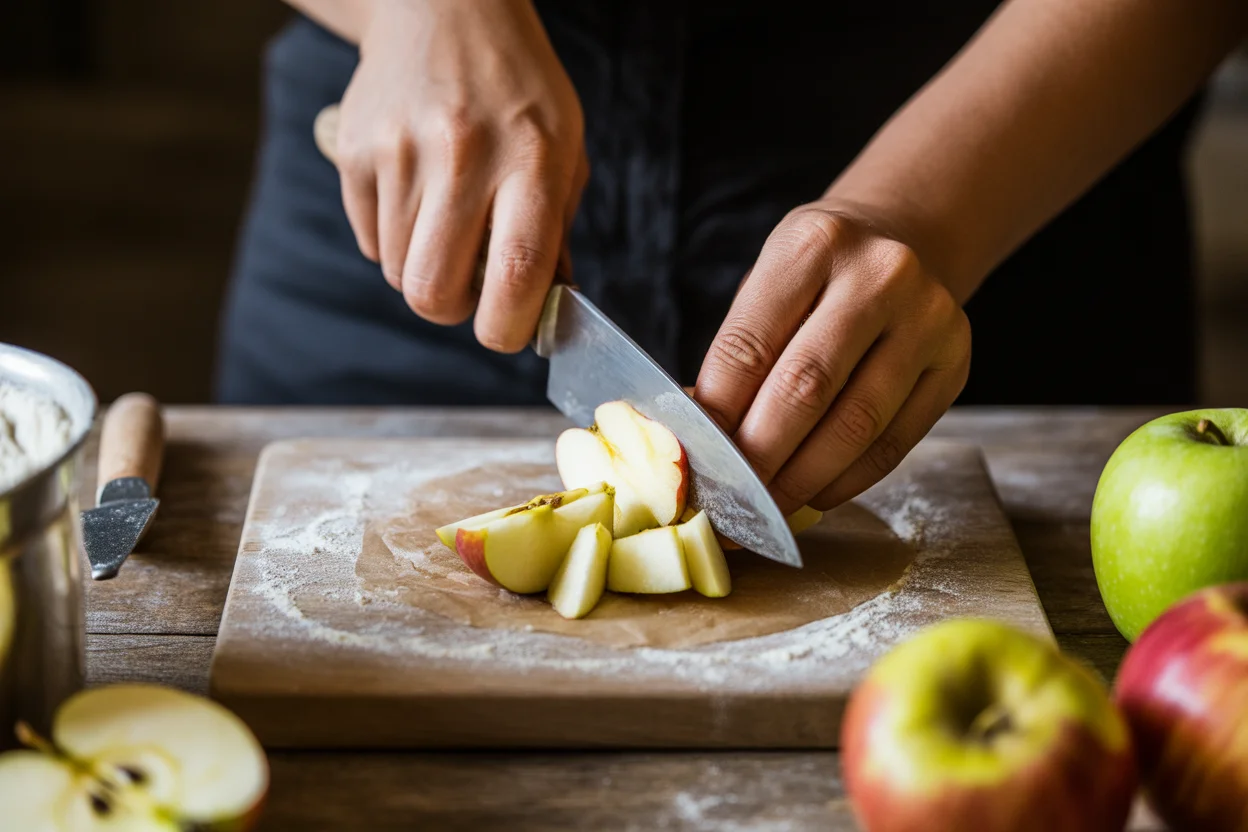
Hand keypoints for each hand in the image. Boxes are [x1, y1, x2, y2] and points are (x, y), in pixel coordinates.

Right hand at [336, 0, 587, 350]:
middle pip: (431, 290)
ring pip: (397, 271)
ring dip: (422, 268)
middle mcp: (463, 155)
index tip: (507, 333)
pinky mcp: (356, 150)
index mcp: (530, 159)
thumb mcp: (565, 148)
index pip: (516, 271)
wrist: (443, 7)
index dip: (507, 326)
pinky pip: (369, 240)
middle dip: (449, 310)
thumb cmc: (517, 89)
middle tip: (467, 292)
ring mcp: (401, 151)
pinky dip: (392, 239)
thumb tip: (549, 310)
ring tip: (447, 221)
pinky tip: (417, 194)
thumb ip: (557, 231)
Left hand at [695, 201, 971, 512]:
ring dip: (802, 480)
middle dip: (758, 457)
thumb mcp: (768, 284)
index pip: (749, 347)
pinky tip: (814, 494)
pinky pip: (894, 443)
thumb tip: (700, 439)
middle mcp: (879, 276)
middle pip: (805, 388)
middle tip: (727, 501)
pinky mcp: (955, 366)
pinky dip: (847, 481)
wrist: (907, 241)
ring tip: (766, 509)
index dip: (717, 416)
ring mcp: (928, 320)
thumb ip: (738, 354)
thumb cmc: (819, 275)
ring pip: (855, 425)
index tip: (695, 461)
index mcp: (812, 245)